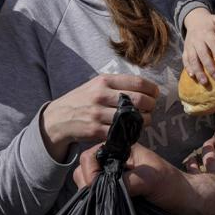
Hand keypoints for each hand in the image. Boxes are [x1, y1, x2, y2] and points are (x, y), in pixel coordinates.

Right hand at [40, 74, 158, 162]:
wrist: (58, 118)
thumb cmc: (82, 100)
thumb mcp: (96, 84)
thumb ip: (117, 85)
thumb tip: (144, 88)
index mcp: (104, 81)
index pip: (137, 82)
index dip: (151, 89)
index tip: (155, 94)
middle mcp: (101, 95)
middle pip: (139, 100)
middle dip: (151, 106)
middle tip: (152, 109)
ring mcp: (98, 113)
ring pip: (133, 118)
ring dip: (144, 121)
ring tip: (144, 120)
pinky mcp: (95, 130)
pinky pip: (121, 133)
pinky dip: (131, 133)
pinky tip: (132, 130)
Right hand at [73, 142, 194, 214]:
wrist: (186, 204)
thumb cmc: (172, 185)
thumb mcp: (150, 178)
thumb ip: (126, 180)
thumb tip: (103, 188)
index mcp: (122, 150)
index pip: (92, 154)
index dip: (89, 170)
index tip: (94, 185)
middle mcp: (116, 162)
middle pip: (85, 168)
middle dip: (86, 181)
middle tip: (95, 196)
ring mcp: (114, 178)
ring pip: (88, 182)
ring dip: (90, 192)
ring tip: (101, 201)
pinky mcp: (116, 193)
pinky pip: (97, 195)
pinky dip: (96, 200)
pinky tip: (103, 204)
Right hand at [182, 8, 214, 85]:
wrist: (194, 20)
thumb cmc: (210, 23)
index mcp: (207, 33)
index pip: (213, 44)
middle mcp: (197, 40)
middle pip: (203, 54)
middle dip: (209, 66)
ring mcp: (190, 46)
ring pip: (193, 59)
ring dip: (198, 71)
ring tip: (204, 82)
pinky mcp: (185, 50)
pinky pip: (185, 60)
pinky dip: (188, 68)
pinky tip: (193, 77)